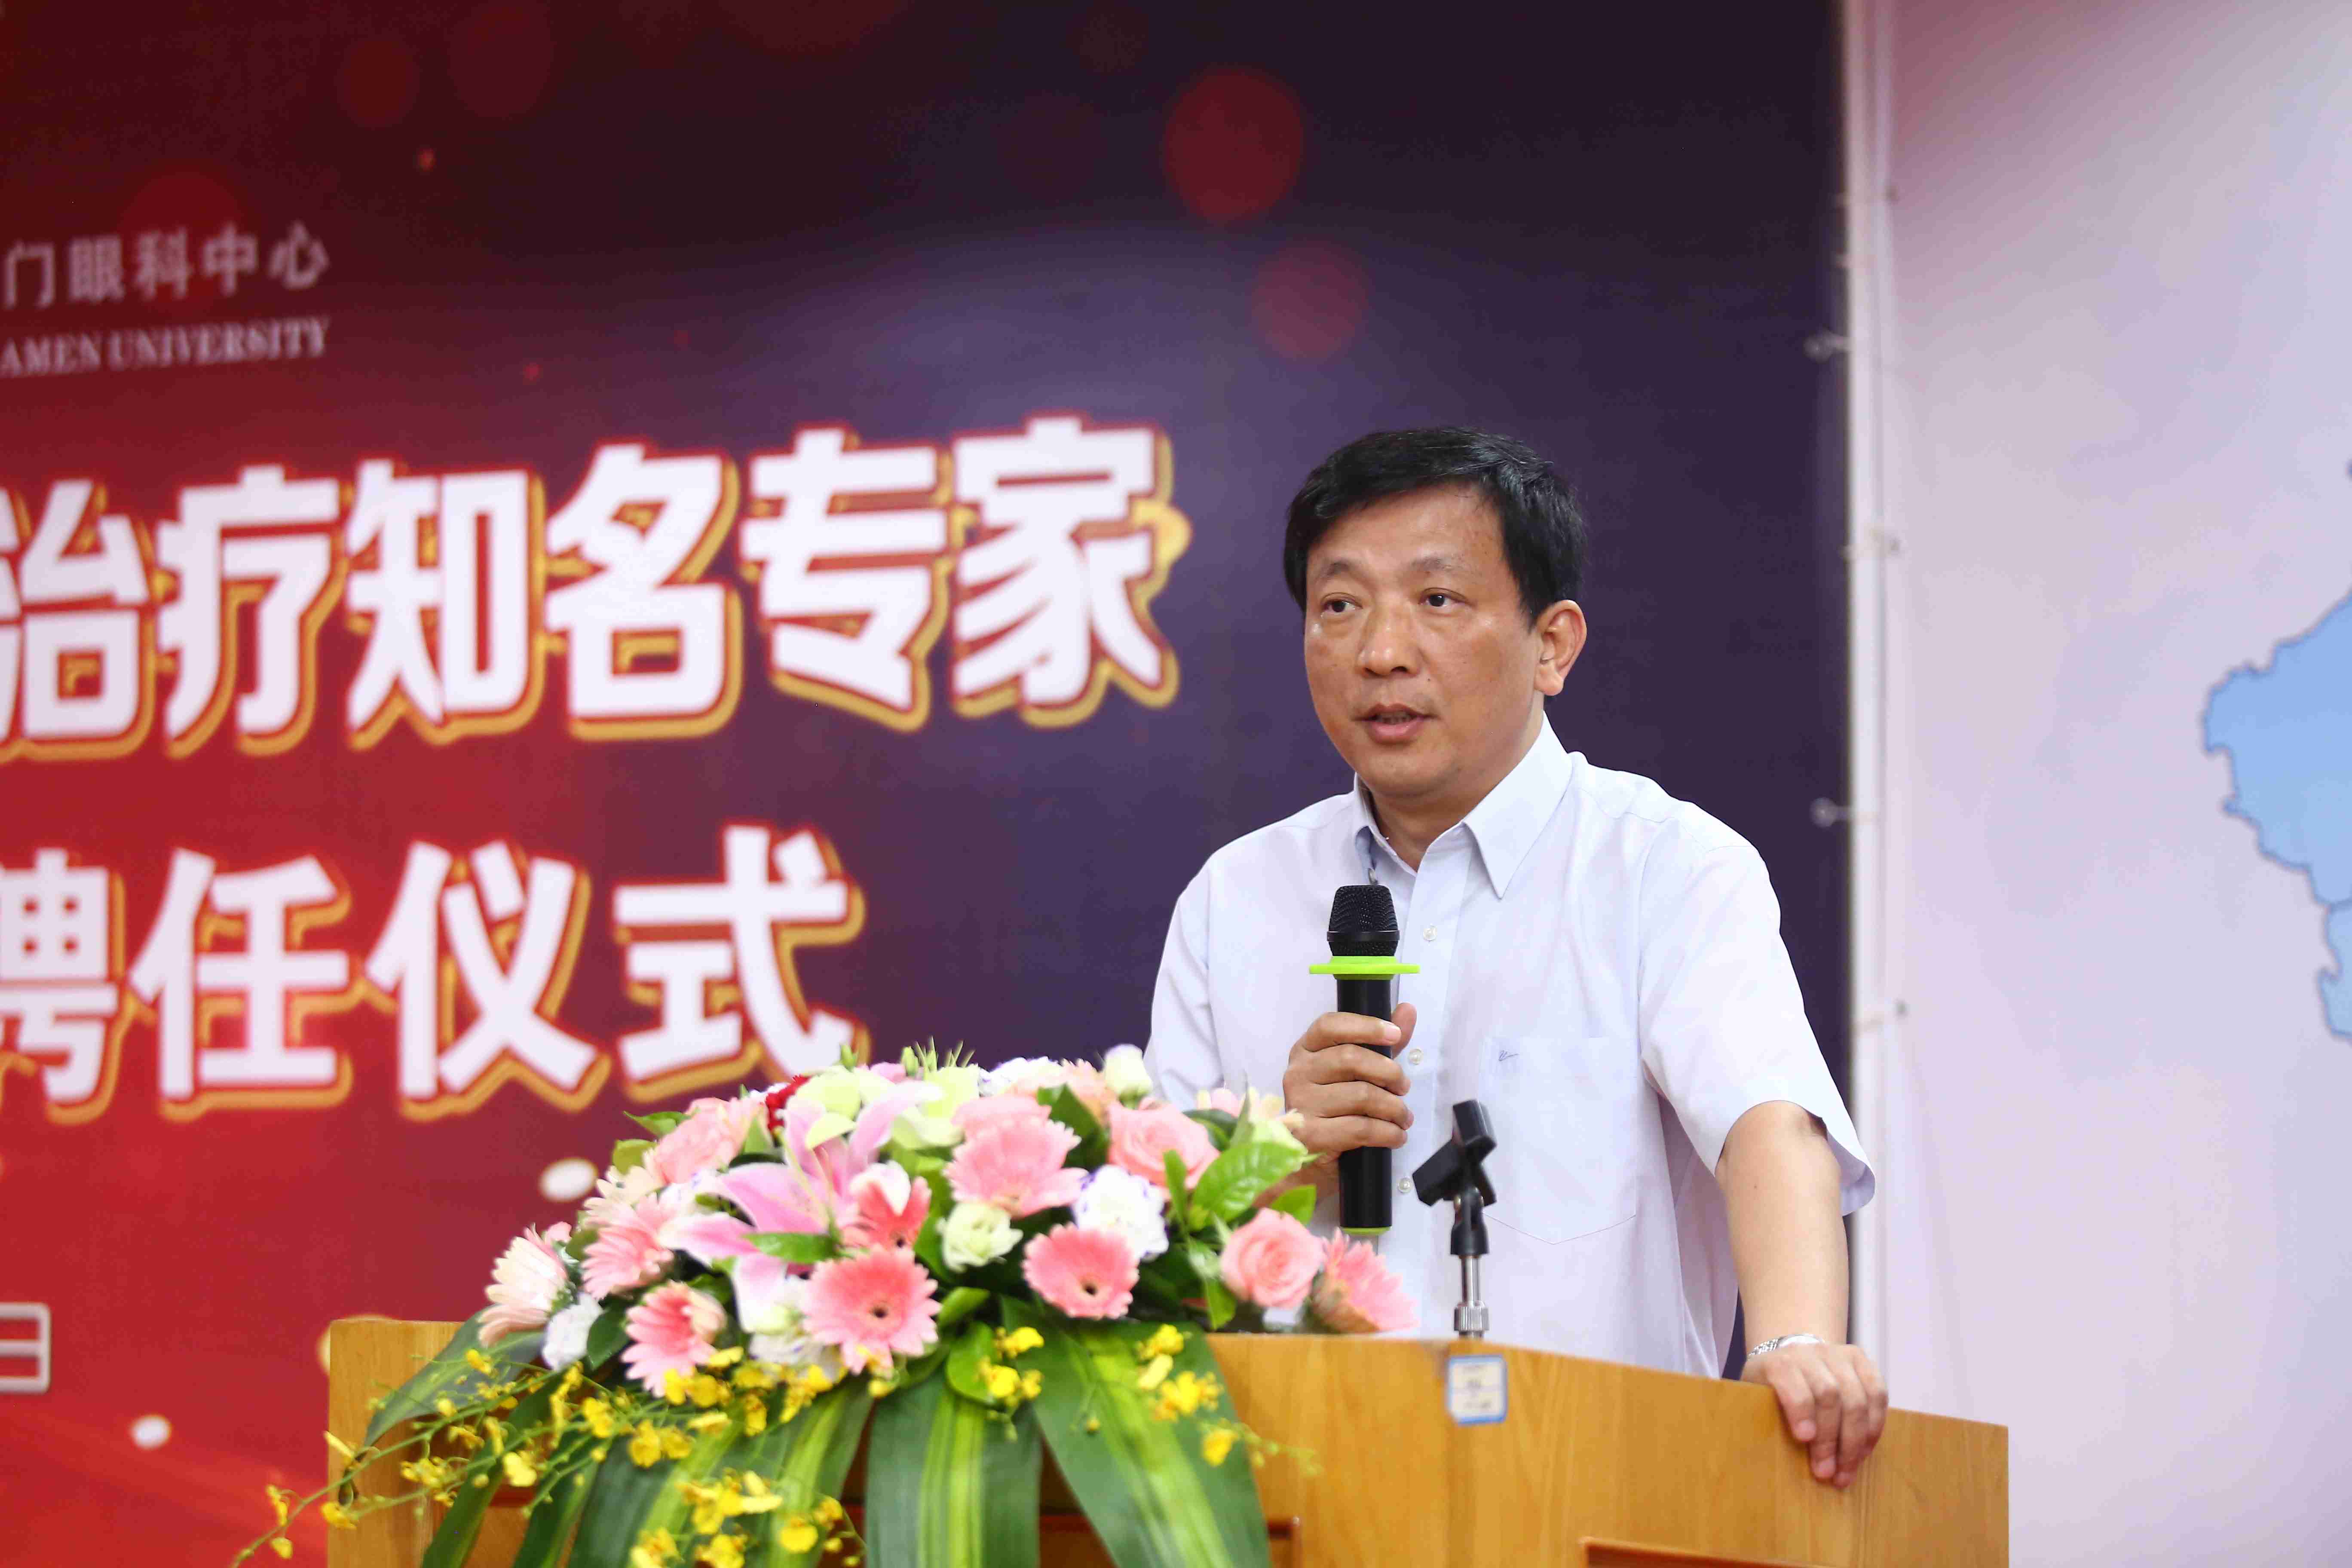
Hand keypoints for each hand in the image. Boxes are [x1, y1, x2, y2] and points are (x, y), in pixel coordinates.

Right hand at [1280, 1002, 1417, 1160]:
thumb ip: (1380, 1043)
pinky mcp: (1311, 1136)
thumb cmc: (1336, 1108)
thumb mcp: (1359, 1072)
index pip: (1330, 1025)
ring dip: (1394, 1108)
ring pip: (1361, 1096)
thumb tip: (1407, 1010)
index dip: (1365, 1026)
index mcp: (1306, 1050)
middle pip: (1350, 1058)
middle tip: (1404, 1088)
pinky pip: (1361, 1129)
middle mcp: (1297, 1072)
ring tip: (1403, 1117)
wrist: (1311, 1157)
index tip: (1395, 1034)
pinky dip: (1387, 1133)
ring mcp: (1301, 1104)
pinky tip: (1396, 1136)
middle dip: (1389, 1073)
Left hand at [1741, 1337, 1886, 1487]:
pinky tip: (1864, 1450)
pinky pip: (1878, 1394)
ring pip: (1857, 1398)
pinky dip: (1874, 1426)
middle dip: (1830, 1439)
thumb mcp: (1756, 1398)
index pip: (1792, 1383)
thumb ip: (1764, 1417)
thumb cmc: (1770, 1387)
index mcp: (1778, 1362)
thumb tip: (1769, 1456)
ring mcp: (1838, 1354)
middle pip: (1829, 1395)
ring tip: (1846, 1471)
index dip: (1800, 1410)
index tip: (1804, 1438)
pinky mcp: (1861, 1360)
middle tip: (1827, 1473)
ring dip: (1855, 1441)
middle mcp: (1809, 1353)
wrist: (1790, 1354)